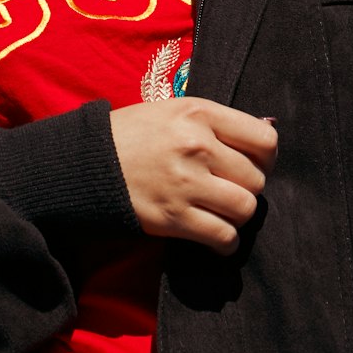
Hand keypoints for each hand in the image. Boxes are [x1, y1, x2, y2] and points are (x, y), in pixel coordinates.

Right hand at [109, 98, 278, 255]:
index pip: (264, 139)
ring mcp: (185, 183)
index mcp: (198, 113)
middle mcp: (196, 146)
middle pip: (256, 178)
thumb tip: (266, 135)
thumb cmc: (133, 134)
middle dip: (247, 186)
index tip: (253, 163)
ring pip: (245, 208)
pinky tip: (217, 236)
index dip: (266, 157)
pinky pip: (223, 236)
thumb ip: (217, 122)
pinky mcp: (173, 218)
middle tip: (229, 188)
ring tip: (221, 210)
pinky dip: (226, 242)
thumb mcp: (174, 110)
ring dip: (238, 214)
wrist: (86, 162)